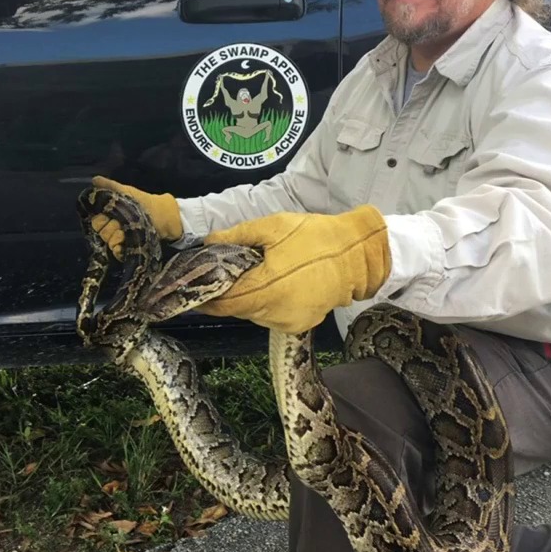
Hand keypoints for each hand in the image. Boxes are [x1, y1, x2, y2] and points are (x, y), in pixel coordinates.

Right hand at [89, 176, 183, 258]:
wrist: (165, 215)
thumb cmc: (145, 201)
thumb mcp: (127, 191)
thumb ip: (110, 186)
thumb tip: (94, 180)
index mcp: (110, 214)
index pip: (96, 220)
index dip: (100, 219)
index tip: (108, 215)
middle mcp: (112, 227)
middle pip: (101, 232)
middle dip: (110, 227)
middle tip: (121, 223)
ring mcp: (120, 239)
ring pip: (108, 242)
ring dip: (117, 236)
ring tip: (127, 231)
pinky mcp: (128, 249)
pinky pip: (116, 252)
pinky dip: (119, 248)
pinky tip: (126, 242)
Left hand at [193, 205, 391, 333]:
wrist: (359, 254)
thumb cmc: (315, 237)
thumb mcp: (274, 227)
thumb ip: (238, 236)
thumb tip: (208, 242)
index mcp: (266, 289)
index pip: (224, 303)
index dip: (205, 298)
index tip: (191, 291)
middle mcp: (275, 313)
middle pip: (237, 310)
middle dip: (225, 296)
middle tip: (216, 278)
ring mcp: (289, 322)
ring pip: (253, 314)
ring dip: (245, 299)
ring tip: (244, 278)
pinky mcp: (301, 324)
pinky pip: (271, 316)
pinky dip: (264, 303)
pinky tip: (269, 285)